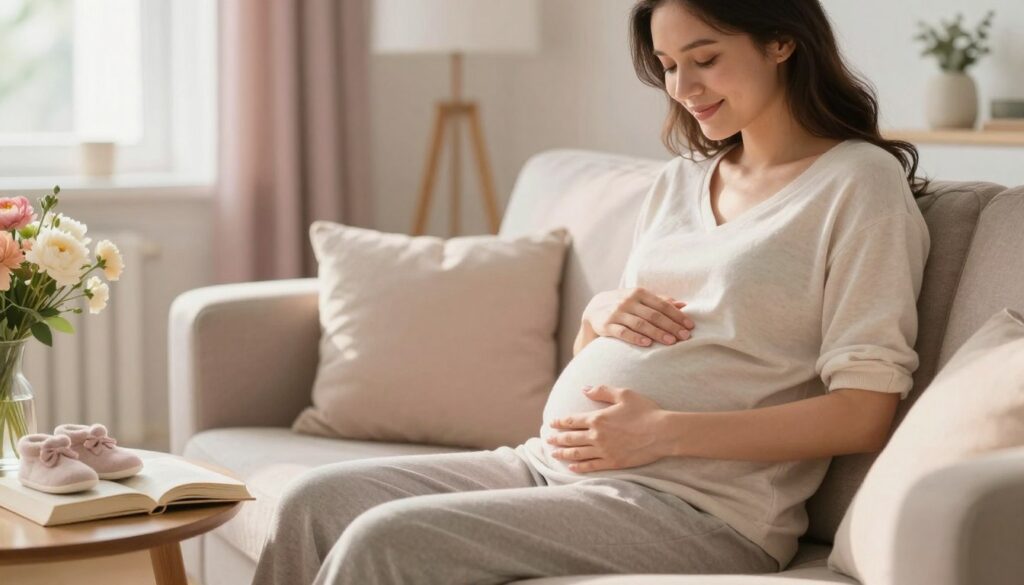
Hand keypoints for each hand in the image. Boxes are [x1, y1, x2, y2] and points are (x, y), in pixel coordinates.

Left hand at [547, 384, 669, 471]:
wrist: (662, 432)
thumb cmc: (645, 410)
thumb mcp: (623, 394)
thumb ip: (602, 390)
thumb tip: (584, 388)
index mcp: (597, 418)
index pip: (571, 420)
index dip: (559, 422)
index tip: (551, 423)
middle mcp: (597, 436)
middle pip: (570, 438)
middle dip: (556, 439)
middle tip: (547, 440)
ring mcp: (604, 451)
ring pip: (577, 453)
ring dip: (563, 454)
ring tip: (554, 454)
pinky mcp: (613, 462)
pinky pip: (591, 466)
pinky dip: (579, 467)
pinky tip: (571, 468)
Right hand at [581, 287, 693, 347]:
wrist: (593, 309)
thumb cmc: (624, 305)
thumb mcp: (640, 299)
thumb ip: (660, 301)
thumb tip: (683, 305)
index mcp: (639, 293)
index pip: (662, 305)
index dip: (677, 315)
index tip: (690, 326)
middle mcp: (628, 301)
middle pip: (654, 315)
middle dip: (671, 326)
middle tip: (685, 337)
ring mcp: (616, 313)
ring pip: (640, 324)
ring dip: (657, 333)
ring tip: (671, 342)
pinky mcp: (606, 325)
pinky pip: (622, 332)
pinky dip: (635, 338)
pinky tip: (647, 344)